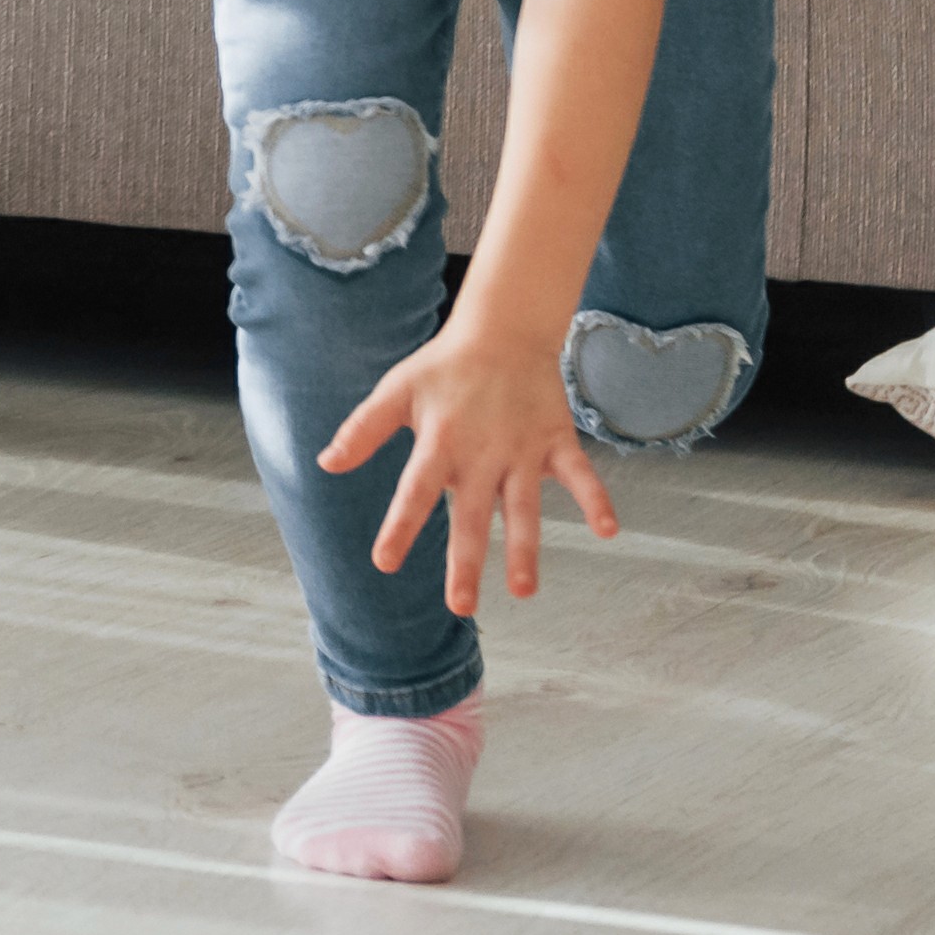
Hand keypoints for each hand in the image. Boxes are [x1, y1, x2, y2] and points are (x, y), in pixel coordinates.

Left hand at [313, 300, 623, 616]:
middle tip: (460, 606)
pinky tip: (609, 532)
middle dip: (466, 561)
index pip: (415, 491)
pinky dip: (596, 500)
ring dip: (525, 549)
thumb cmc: (443, 367)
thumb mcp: (396, 391)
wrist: (502, 329)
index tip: (384, 563)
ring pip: (524, 507)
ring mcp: (522, 450)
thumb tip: (325, 464)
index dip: (400, 526)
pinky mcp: (556, 442)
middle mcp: (481, 453)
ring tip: (524, 591)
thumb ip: (363, 430)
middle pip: (471, 514)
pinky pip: (580, 475)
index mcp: (440, 442)